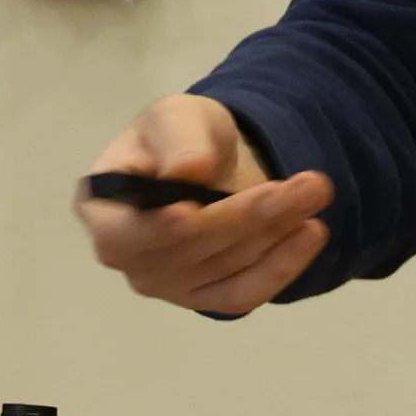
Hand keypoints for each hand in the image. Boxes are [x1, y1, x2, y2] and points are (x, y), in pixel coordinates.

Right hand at [75, 93, 332, 319]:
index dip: (157, 227)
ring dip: (276, 230)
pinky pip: (241, 295)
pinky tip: (311, 234)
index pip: (124, 233)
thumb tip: (186, 172)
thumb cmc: (180, 137)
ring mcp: (164, 283)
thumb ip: (177, 141)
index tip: (192, 211)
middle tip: (308, 182)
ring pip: (223, 267)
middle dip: (248, 215)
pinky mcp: (203, 298)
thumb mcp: (176, 118)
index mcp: (100, 208)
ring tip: (315, 190)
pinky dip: (281, 268)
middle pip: (188, 249)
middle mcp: (124, 256)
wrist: (212, 162)